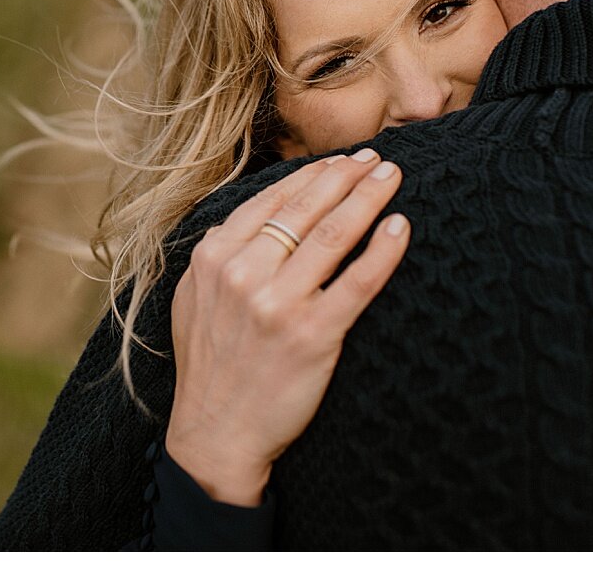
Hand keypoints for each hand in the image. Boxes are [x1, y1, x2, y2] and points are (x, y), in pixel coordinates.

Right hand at [164, 147, 409, 505]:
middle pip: (305, 209)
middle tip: (375, 158)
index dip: (309, 176)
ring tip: (392, 179)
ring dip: (368, 198)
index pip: (270, 201)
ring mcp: (278, 304)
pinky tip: (400, 228)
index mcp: (214, 259)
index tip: (338, 162)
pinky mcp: (313, 335)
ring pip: (333, 235)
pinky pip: (358, 282)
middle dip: (345, 175)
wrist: (217, 433)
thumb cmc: (209, 366)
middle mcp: (243, 274)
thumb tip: (243, 218)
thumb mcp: (193, 299)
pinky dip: (382, 250)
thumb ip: (216, 255)